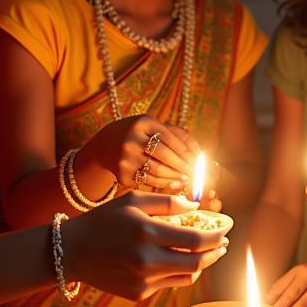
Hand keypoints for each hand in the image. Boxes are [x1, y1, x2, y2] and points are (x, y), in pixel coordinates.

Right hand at [63, 192, 227, 299]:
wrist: (72, 251)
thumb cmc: (104, 220)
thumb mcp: (133, 200)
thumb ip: (167, 202)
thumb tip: (196, 208)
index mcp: (147, 233)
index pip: (196, 240)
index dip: (217, 236)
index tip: (226, 229)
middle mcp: (147, 260)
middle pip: (197, 263)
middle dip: (216, 252)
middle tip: (223, 243)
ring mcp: (143, 281)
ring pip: (187, 277)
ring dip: (202, 264)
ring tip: (208, 251)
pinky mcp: (138, 294)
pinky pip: (169, 284)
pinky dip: (180, 272)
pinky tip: (181, 260)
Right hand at [82, 115, 198, 191]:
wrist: (106, 145)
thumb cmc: (139, 134)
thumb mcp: (153, 127)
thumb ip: (177, 135)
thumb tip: (201, 152)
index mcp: (142, 122)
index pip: (170, 137)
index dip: (186, 150)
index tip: (198, 160)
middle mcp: (131, 139)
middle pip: (165, 155)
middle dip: (184, 165)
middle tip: (196, 173)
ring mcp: (125, 158)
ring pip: (158, 170)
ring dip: (176, 177)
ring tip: (187, 179)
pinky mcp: (122, 174)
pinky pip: (149, 181)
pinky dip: (164, 184)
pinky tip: (174, 184)